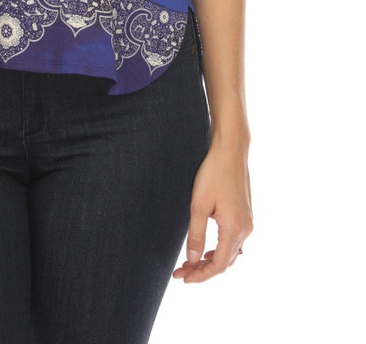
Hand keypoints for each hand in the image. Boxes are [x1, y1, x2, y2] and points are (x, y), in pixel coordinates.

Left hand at [173, 142, 252, 283]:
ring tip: (191, 263)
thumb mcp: (198, 205)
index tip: (183, 278)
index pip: (218, 265)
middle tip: (181, 272)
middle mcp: (245, 229)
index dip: (200, 275)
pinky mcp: (246, 215)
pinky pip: (234, 241)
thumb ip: (196, 235)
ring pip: (230, 253)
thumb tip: (192, 260)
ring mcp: (248, 222)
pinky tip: (208, 249)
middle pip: (225, 262)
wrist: (230, 151)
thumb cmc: (213, 174)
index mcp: (234, 229)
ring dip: (211, 260)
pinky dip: (220, 249)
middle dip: (202, 270)